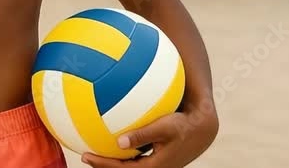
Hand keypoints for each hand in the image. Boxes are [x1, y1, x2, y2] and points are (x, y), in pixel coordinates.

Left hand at [80, 107, 217, 167]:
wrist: (203, 128)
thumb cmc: (184, 124)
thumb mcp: (164, 127)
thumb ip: (142, 135)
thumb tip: (118, 141)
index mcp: (154, 166)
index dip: (104, 164)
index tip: (86, 155)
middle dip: (104, 165)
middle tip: (85, 155)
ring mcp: (156, 163)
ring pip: (129, 165)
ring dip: (112, 159)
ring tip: (95, 149)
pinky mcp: (158, 156)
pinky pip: (135, 156)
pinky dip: (123, 151)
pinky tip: (113, 137)